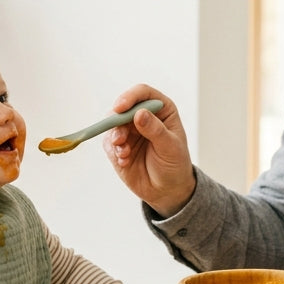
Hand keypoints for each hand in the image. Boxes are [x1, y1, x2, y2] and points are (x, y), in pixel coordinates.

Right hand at [103, 85, 195, 216]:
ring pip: (112, 124)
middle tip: (119, 139)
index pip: (143, 94)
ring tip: (125, 154)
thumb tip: (139, 113)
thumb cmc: (174, 164)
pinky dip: (114, 151)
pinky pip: (109, 142)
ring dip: (115, 138)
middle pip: (123, 107)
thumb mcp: (170, 147)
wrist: (167, 190)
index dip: (130, 97)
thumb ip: (155, 130)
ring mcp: (129, 130)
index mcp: (161, 109)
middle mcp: (143, 116)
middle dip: (117, 121)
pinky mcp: (118, 146)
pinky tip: (125, 161)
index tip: (120, 108)